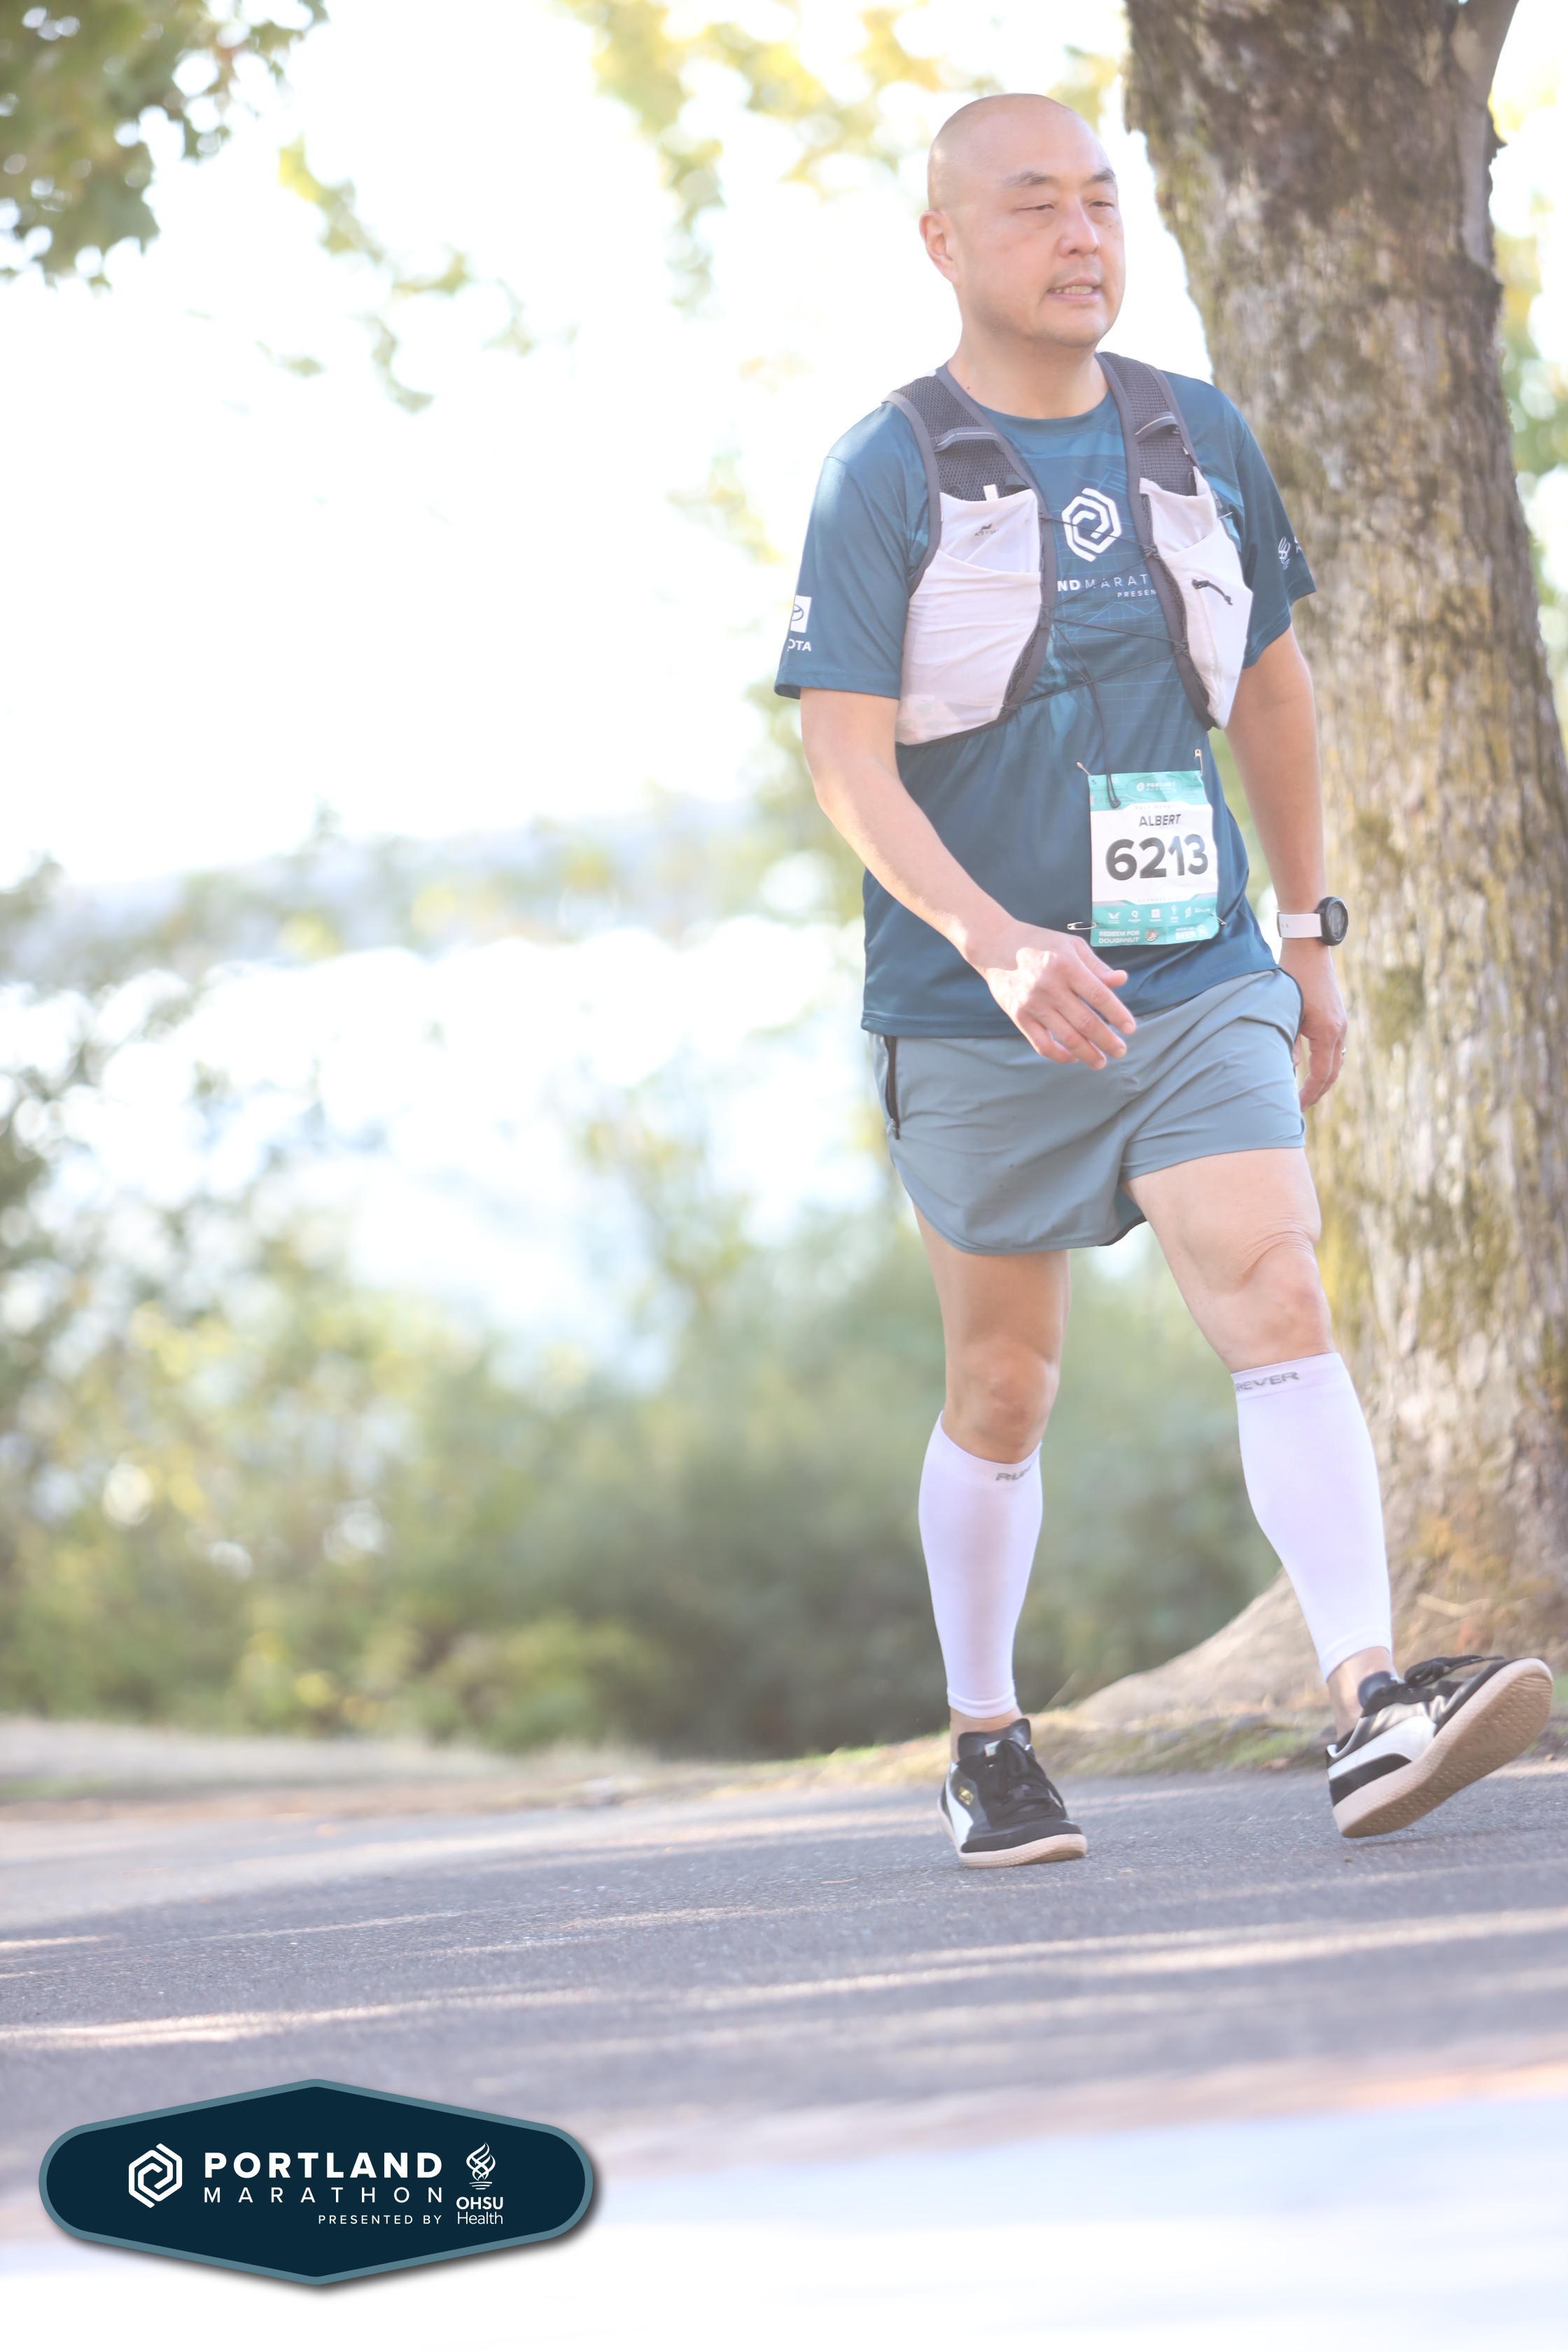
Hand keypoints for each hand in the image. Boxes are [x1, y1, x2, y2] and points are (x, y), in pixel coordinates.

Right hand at [972, 923, 1135, 1067]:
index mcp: (1066, 965)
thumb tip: (1121, 981)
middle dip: (1106, 1040)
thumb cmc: (1039, 943)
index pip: (1098, 995)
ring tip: (1101, 1061)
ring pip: (1066, 1037)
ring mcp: (1033, 1004)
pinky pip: (1041, 1044)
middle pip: (1085, 1021)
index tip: (1130, 1028)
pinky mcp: (1019, 1017)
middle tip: (1120, 1051)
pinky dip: (1058, 1055)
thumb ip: (1096, 966)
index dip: (1117, 1014)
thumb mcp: (1071, 946)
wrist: (995, 945)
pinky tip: (1072, 1057)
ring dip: (1087, 1053)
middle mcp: (1050, 986)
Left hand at [1281, 938, 1346, 1105]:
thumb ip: (1286, 1043)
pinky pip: (1335, 1048)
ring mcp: (1341, 1023)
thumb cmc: (1293, 978)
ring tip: (1306, 1092)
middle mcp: (1340, 1030)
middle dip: (1317, 1092)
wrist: (1310, 948)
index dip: (1308, 1094)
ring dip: (1323, 1079)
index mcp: (1328, 1033)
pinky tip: (1313, 1068)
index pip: (1321, 1075)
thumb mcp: (1284, 1012)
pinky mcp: (1338, 1016)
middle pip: (1332, 1073)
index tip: (1295, 1108)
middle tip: (1299, 1107)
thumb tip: (1288, 1070)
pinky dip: (1326, 1063)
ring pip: (1336, 1061)